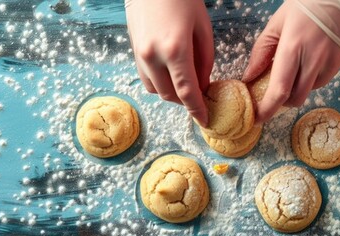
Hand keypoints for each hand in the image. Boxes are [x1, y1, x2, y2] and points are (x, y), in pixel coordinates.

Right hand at [125, 0, 213, 124]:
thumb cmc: (182, 0)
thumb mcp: (202, 28)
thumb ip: (205, 61)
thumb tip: (202, 86)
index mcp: (175, 50)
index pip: (187, 91)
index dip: (197, 110)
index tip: (205, 120)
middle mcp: (153, 56)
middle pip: (170, 95)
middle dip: (186, 101)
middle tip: (201, 96)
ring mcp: (140, 54)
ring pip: (156, 90)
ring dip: (172, 93)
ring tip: (186, 83)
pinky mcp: (133, 50)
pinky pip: (146, 78)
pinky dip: (160, 82)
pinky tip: (171, 73)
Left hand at [242, 0, 339, 123]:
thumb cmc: (308, 3)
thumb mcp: (278, 22)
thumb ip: (262, 50)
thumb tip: (250, 76)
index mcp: (291, 47)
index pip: (278, 90)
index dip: (267, 109)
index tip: (256, 118)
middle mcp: (311, 60)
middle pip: (294, 99)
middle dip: (280, 103)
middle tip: (271, 95)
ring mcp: (328, 63)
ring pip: (307, 93)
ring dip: (295, 90)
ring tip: (291, 73)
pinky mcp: (339, 64)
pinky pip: (320, 82)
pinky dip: (309, 81)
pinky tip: (307, 65)